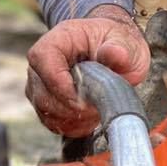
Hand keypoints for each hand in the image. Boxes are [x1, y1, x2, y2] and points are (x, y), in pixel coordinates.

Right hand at [26, 5, 149, 135]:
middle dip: (70, 107)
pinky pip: (52, 122)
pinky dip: (72, 126)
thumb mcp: (125, 42)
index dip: (59, 83)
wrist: (115, 54)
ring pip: (45, 110)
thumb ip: (120, 50)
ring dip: (72, 118)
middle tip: (97, 107)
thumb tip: (116, 54)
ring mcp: (41, 84)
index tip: (82, 98)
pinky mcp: (46, 103)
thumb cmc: (116, 44)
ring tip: (96, 110)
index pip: (43, 59)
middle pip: (42, 91)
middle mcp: (43, 61)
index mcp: (59, 39)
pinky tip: (90, 119)